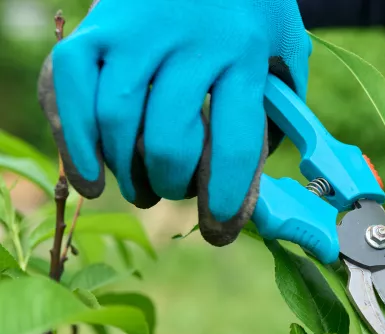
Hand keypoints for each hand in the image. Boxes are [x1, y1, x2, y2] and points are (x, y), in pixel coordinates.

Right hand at [37, 0, 311, 245]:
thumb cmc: (250, 9)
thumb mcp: (286, 49)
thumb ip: (284, 107)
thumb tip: (263, 178)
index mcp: (244, 53)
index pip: (235, 141)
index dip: (225, 197)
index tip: (219, 228)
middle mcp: (188, 42)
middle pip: (169, 139)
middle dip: (172, 185)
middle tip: (174, 193)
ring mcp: (135, 32)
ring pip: (116, 121)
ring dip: (126, 172)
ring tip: (141, 189)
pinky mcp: (95, 28)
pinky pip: (66, 88)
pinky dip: (73, 142)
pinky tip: (89, 179)